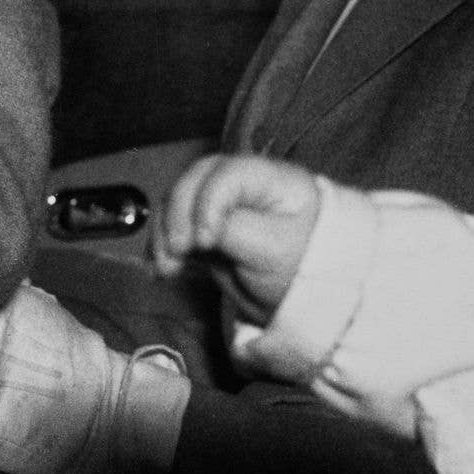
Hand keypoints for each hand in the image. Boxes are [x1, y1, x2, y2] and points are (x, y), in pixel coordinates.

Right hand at [154, 153, 321, 324]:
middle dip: (177, 214)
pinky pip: (176, 227)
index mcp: (270, 178)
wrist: (312, 299)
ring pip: (179, 201)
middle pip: (195, 180)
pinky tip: (162, 269)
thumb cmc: (304, 266)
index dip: (207, 202)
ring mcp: (222, 204)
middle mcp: (243, 183)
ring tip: (167, 267)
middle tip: (176, 252)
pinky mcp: (208, 229)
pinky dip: (163, 245)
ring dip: (164, 232)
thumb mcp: (274, 249)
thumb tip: (196, 229)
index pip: (227, 174)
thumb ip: (235, 230)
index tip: (204, 242)